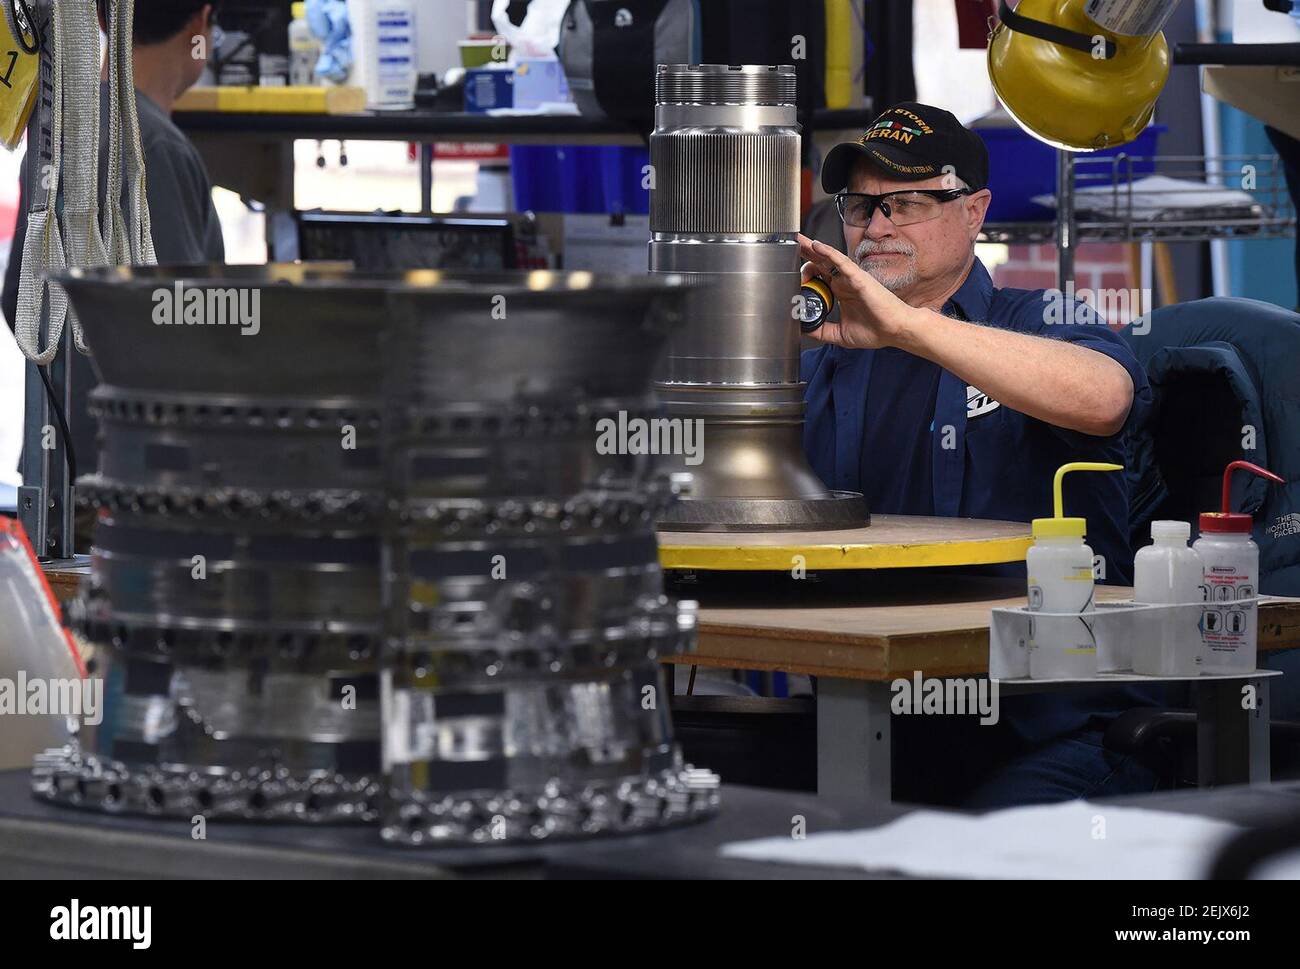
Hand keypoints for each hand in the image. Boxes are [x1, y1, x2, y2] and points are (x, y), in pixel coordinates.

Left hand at [796, 233, 916, 349]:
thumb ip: (821, 331)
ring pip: (828, 258)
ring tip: (799, 239)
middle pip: (820, 262)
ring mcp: (851, 278)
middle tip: (791, 244)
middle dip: (805, 253)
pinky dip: (829, 253)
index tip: (789, 278)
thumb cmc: (876, 331)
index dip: (803, 274)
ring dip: (812, 248)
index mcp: (840, 292)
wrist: (895, 331)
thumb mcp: (839, 334)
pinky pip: (842, 262)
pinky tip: (817, 246)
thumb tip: (802, 330)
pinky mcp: (859, 278)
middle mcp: (844, 282)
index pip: (818, 276)